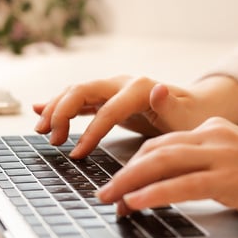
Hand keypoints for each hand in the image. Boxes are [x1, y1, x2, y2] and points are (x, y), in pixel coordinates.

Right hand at [33, 75, 212, 155]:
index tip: (77, 154)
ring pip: (76, 92)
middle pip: (83, 91)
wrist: (197, 107)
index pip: (107, 109)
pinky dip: (60, 105)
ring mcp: (114, 88)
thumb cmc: (192, 117)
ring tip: (41, 131)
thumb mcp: (187, 118)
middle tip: (50, 138)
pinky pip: (80, 100)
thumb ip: (171, 106)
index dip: (90, 132)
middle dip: (62, 112)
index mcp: (141, 88)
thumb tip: (158, 89)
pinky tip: (40, 110)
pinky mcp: (109, 98)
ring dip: (56, 108)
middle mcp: (124, 83)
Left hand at [96, 117, 237, 237]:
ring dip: (129, 183)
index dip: (135, 163)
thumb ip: (207, 166)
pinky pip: (181, 185)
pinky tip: (136, 203)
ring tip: (109, 199)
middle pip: (156, 150)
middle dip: (123, 172)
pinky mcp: (232, 180)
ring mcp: (225, 156)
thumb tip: (169, 185)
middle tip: (102, 192)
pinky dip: (153, 194)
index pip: (164, 143)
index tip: (117, 182)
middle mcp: (217, 136)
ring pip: (162, 164)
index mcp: (216, 129)